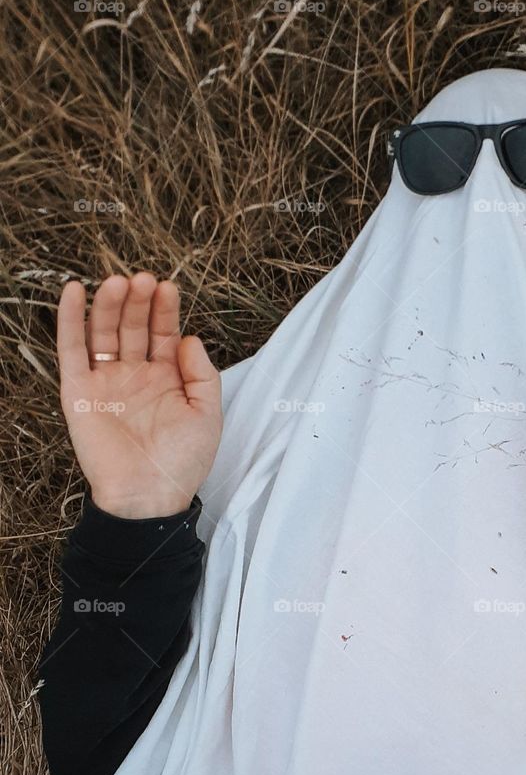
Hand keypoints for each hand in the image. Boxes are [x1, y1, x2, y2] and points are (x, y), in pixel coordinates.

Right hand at [57, 273, 222, 518]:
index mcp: (166, 377)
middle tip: (143, 279)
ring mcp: (106, 381)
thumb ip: (202, 373)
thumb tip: (190, 337)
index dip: (164, 309)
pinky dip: (69, 321)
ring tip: (117, 282)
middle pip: (133, 326)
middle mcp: (135, 374)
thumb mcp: (207, 412)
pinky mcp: (78, 392)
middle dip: (138, 302)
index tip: (167, 286)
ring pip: (103, 333)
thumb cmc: (182, 460)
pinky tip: (73, 292)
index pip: (163, 332)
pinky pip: (71, 351)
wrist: (149, 496)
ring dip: (109, 305)